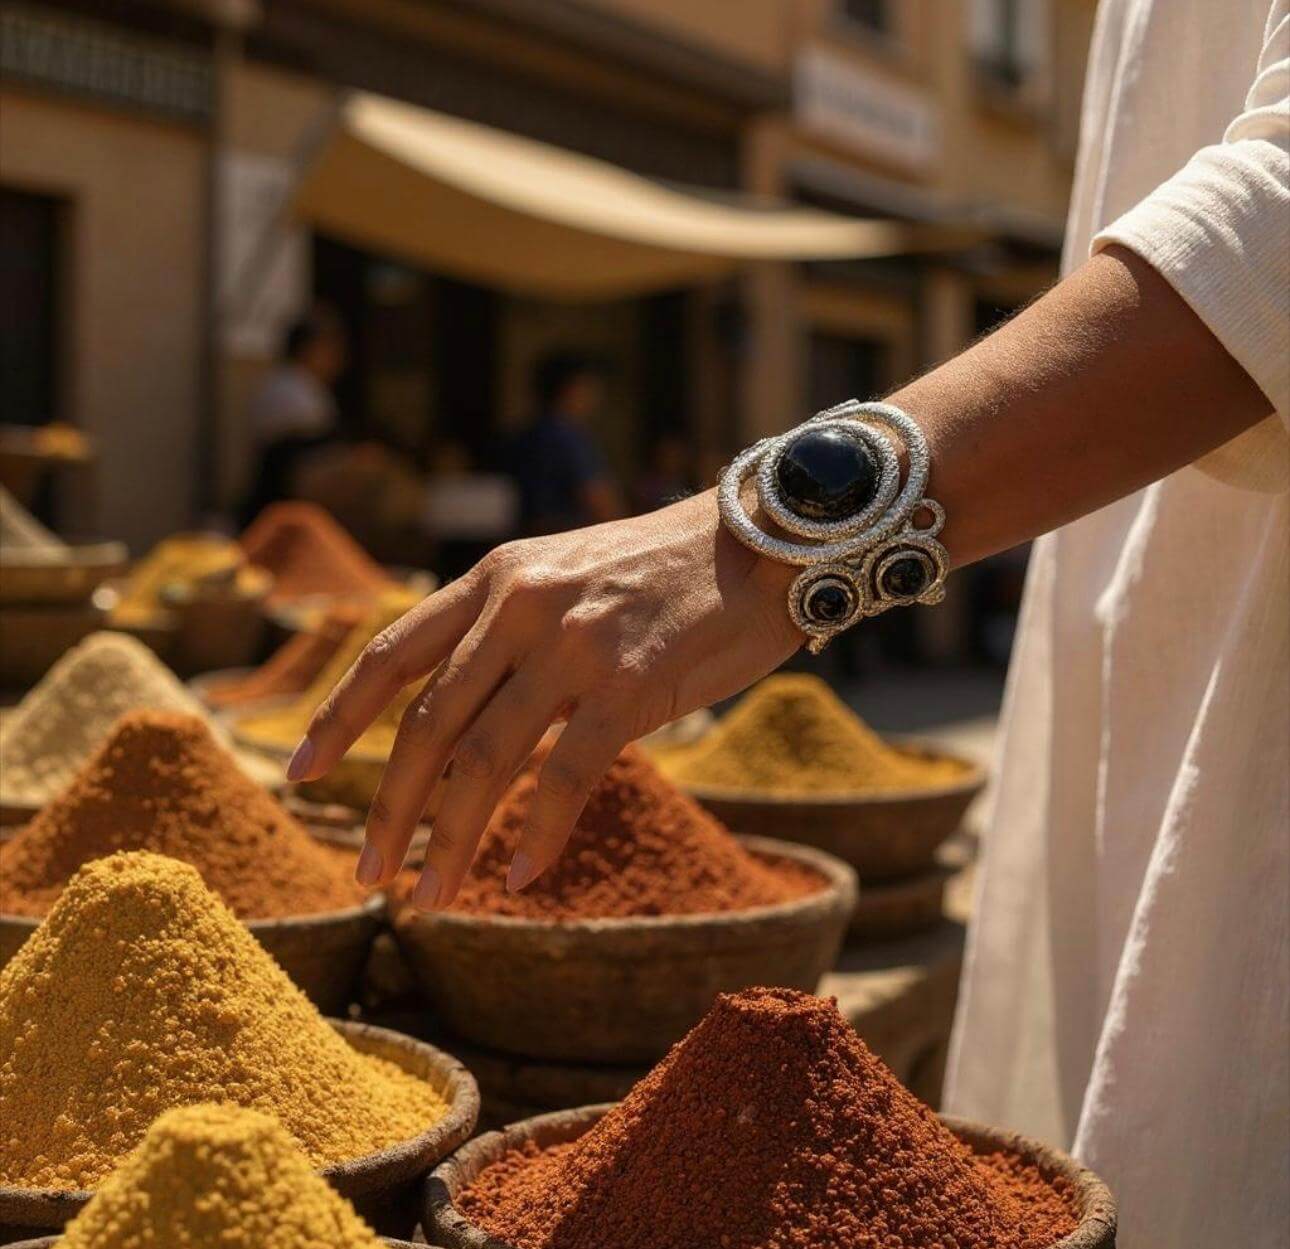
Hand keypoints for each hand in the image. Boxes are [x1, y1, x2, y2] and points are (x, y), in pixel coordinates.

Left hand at [287, 489, 801, 908]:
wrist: (768, 540)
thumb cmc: (668, 569)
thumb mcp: (565, 575)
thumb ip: (509, 626)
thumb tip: (463, 705)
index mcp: (495, 578)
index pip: (388, 654)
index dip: (336, 721)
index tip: (298, 777)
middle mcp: (519, 606)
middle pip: (426, 725)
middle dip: (388, 810)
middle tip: (367, 874)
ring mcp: (573, 644)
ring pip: (483, 761)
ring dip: (448, 842)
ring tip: (432, 899)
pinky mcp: (630, 685)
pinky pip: (564, 777)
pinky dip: (538, 836)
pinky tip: (520, 876)